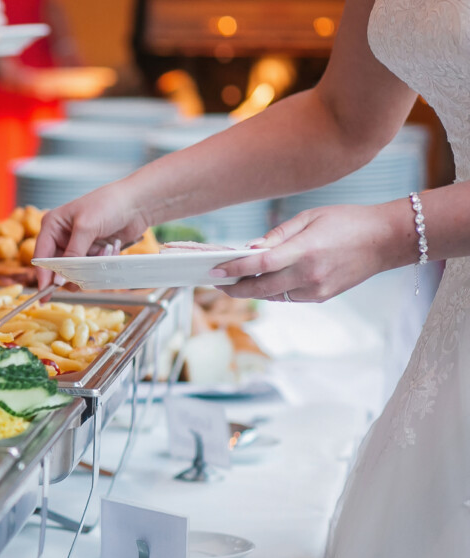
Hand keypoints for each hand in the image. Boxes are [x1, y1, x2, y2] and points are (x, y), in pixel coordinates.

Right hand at [32, 184, 149, 287]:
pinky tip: (113, 247)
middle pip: (58, 268)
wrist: (137, 203)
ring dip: (92, 265)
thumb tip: (58, 280)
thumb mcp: (86, 228)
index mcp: (53, 225)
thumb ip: (71, 255)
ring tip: (105, 250)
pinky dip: (103, 262)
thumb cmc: (108, 204)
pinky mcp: (92, 251)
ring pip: (77, 271)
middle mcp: (62, 236)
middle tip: (86, 272)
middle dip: (73, 272)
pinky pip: (92, 268)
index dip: (43, 276)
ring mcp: (78, 245)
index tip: (45, 294)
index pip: (41, 256)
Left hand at [212, 203, 402, 302]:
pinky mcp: (323, 296)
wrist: (387, 240)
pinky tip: (265, 281)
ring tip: (235, 282)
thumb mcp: (309, 217)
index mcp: (305, 250)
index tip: (213, 270)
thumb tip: (250, 248)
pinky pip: (290, 297)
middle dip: (235, 288)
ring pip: (274, 295)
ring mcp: (317, 288)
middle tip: (217, 283)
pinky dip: (274, 290)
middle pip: (261, 287)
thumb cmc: (347, 221)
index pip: (260, 264)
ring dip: (253, 290)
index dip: (234, 269)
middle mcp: (309, 274)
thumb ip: (278, 235)